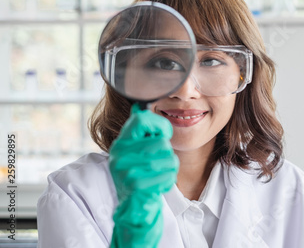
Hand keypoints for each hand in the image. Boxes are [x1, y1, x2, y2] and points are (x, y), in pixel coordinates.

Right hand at [109, 103, 178, 247]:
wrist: (135, 210)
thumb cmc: (141, 177)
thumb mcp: (137, 152)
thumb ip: (140, 132)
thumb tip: (139, 105)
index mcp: (121, 142)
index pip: (141, 119)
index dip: (159, 124)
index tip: (164, 134)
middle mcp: (119, 154)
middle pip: (161, 142)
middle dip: (167, 155)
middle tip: (157, 165)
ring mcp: (126, 170)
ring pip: (168, 158)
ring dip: (170, 169)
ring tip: (157, 176)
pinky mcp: (136, 185)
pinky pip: (168, 175)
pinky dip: (168, 182)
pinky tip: (156, 187)